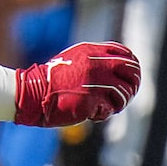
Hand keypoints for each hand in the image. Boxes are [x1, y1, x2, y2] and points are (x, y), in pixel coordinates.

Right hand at [12, 42, 141, 127]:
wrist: (33, 93)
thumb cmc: (54, 81)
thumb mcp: (75, 60)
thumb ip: (95, 60)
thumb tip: (121, 68)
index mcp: (92, 52)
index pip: (126, 54)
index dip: (133, 67)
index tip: (132, 77)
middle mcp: (96, 64)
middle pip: (132, 72)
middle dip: (133, 85)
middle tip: (127, 95)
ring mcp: (95, 82)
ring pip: (124, 93)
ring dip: (118, 103)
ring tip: (106, 107)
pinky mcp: (91, 100)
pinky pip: (109, 109)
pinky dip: (103, 113)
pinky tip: (90, 114)